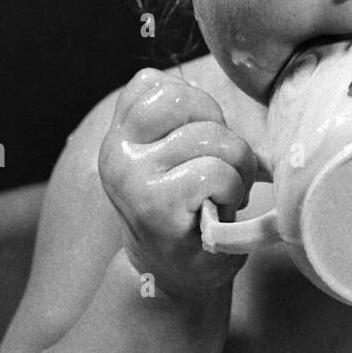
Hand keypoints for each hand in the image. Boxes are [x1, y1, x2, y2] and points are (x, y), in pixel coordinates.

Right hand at [98, 68, 262, 299]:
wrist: (175, 274)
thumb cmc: (189, 207)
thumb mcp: (174, 154)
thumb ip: (177, 116)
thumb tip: (184, 78)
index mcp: (120, 134)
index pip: (155, 84)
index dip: (196, 109)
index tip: (198, 146)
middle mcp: (116, 151)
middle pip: (189, 103)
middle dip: (222, 137)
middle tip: (218, 174)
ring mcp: (132, 178)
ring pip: (213, 140)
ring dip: (236, 170)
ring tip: (220, 196)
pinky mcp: (155, 206)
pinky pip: (216, 173)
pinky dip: (232, 191)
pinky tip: (217, 212)